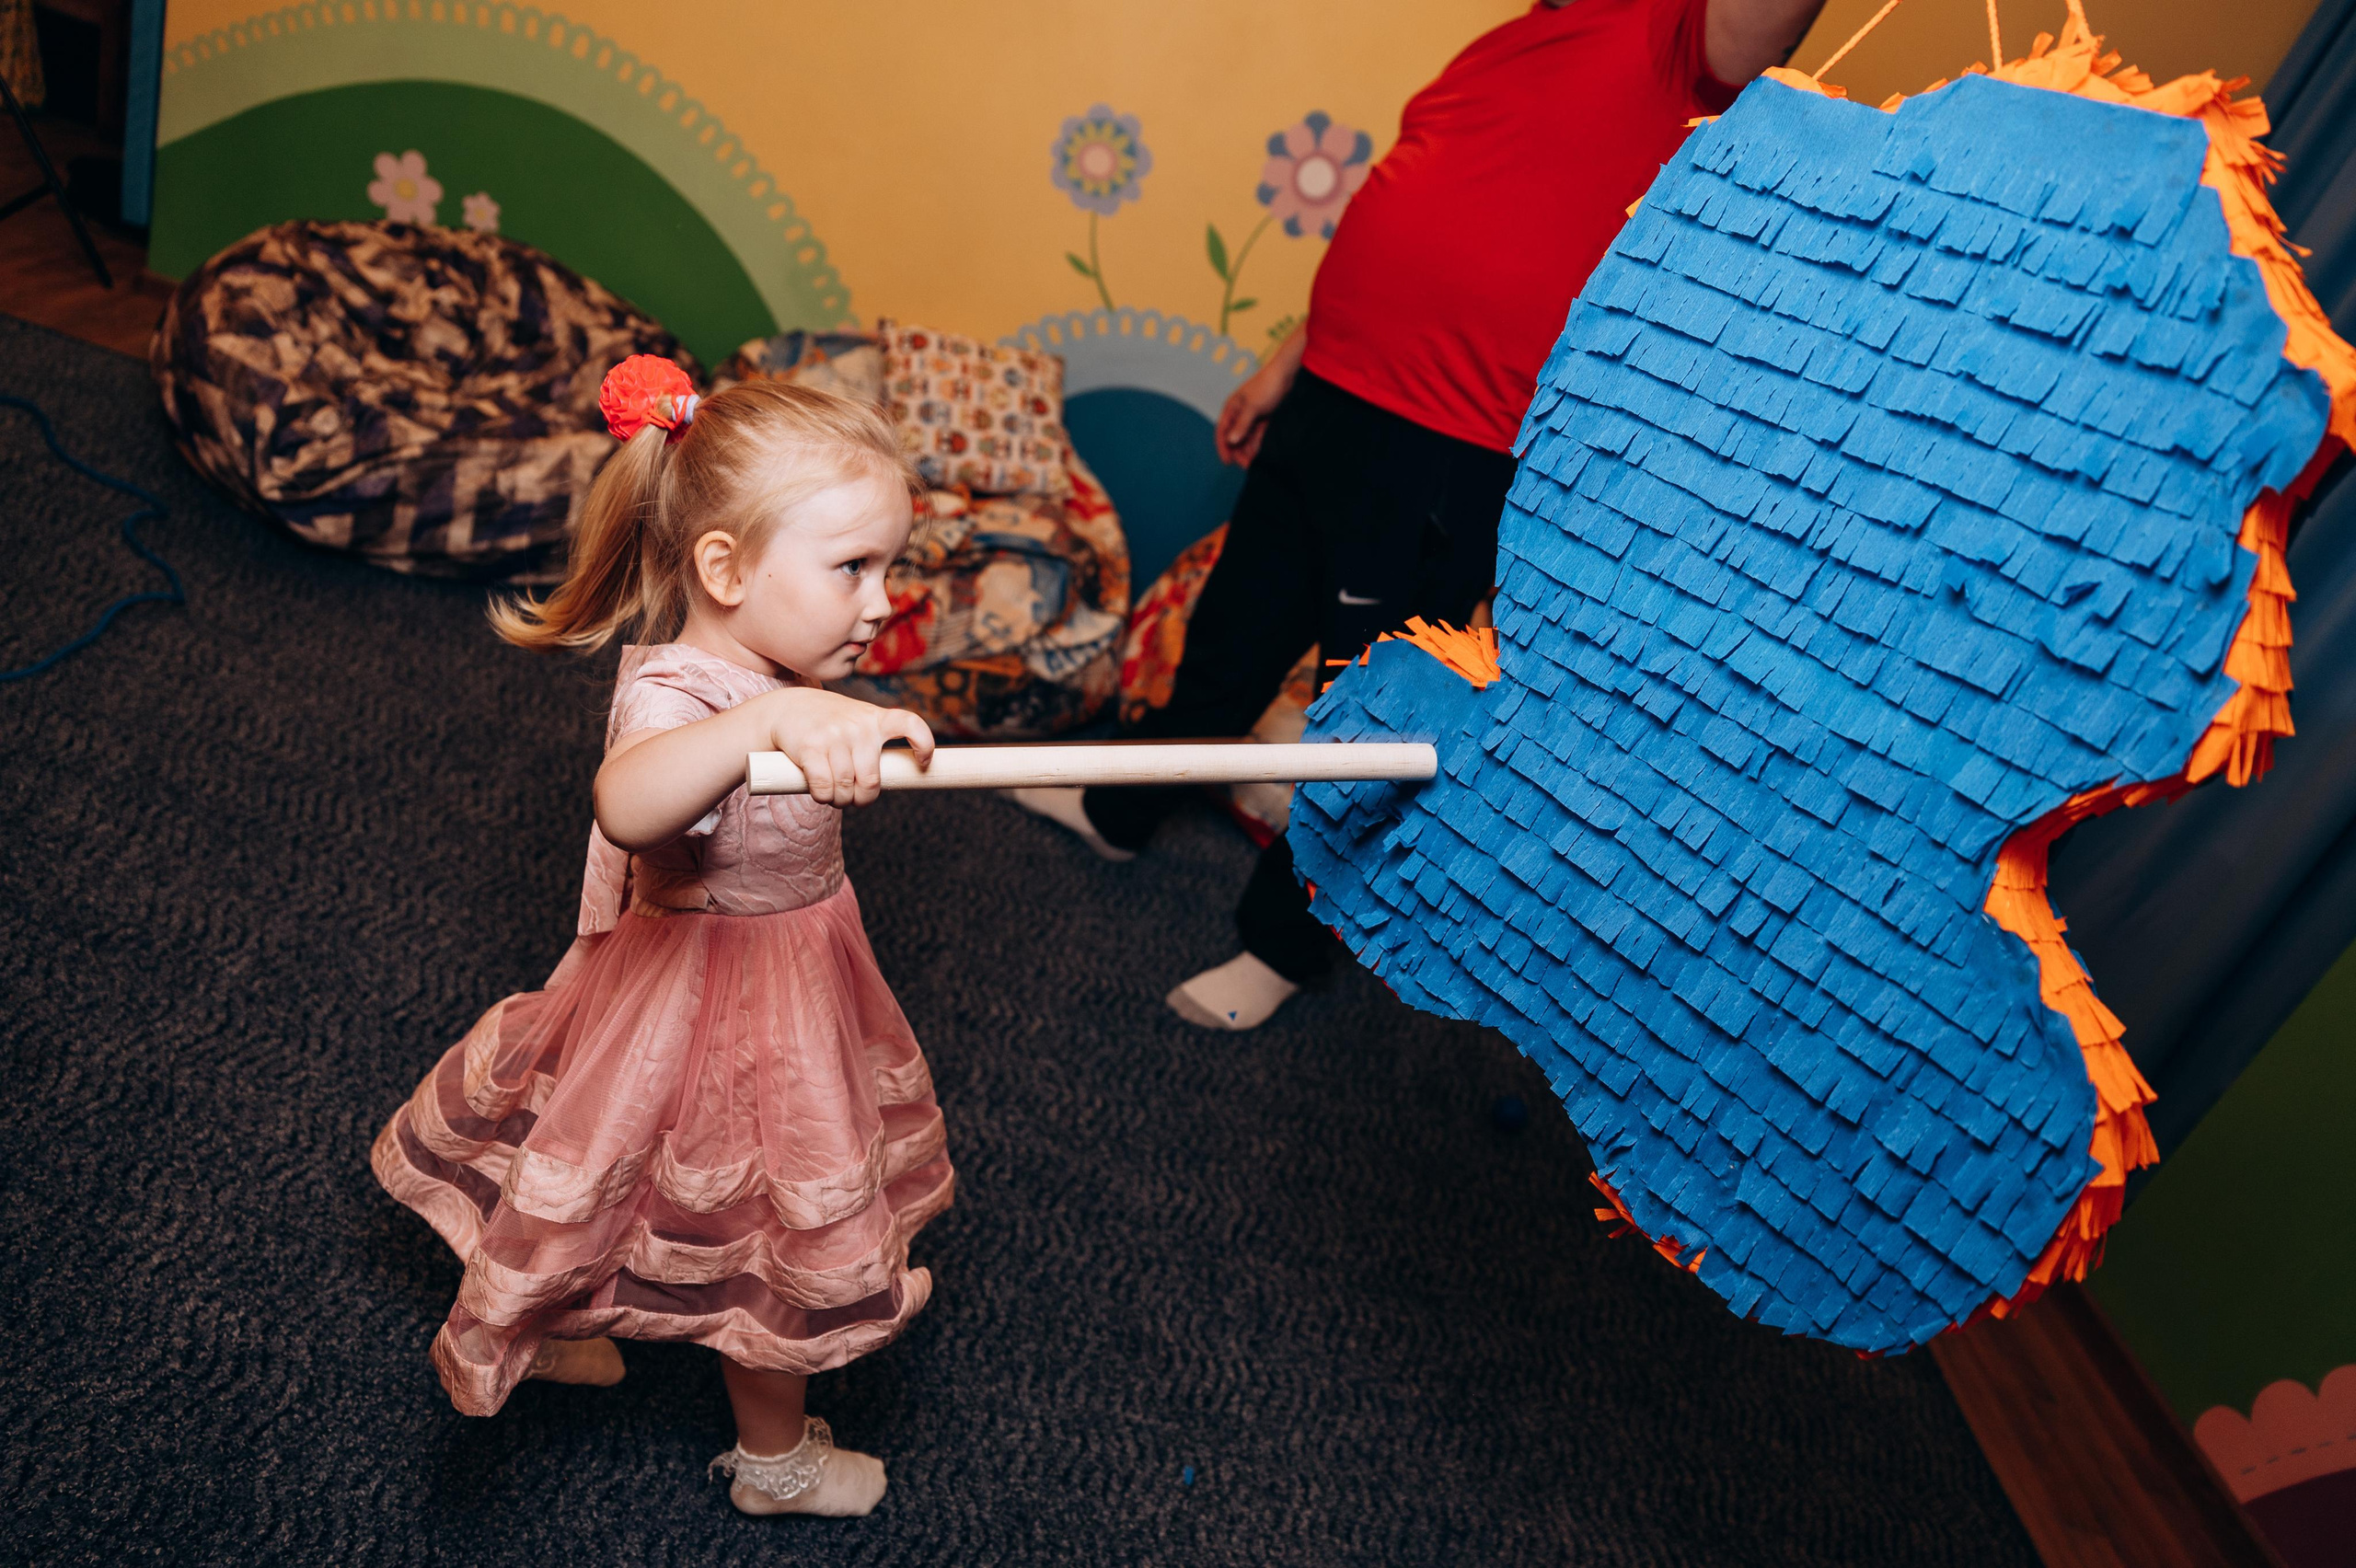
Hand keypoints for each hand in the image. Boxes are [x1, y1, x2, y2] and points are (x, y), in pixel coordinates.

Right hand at [761, 688, 934, 807]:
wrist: (785, 708)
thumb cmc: (827, 723)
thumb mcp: (855, 721)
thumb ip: (873, 743)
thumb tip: (895, 778)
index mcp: (874, 718)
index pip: (910, 724)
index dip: (924, 744)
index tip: (923, 762)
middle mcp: (857, 726)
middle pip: (870, 781)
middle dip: (861, 799)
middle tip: (853, 798)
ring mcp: (834, 735)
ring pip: (845, 789)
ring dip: (838, 801)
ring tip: (833, 795)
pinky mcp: (810, 747)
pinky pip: (824, 788)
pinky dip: (823, 798)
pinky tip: (820, 793)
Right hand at [1215, 323, 1306, 466]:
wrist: (1286, 374)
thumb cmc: (1266, 386)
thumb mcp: (1253, 407)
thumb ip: (1242, 425)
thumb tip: (1230, 441)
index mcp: (1231, 408)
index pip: (1222, 431)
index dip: (1223, 447)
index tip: (1227, 462)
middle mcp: (1239, 413)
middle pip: (1234, 437)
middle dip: (1238, 451)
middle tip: (1246, 465)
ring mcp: (1251, 416)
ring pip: (1246, 437)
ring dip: (1248, 449)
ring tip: (1253, 462)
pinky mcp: (1262, 417)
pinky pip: (1256, 434)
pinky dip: (1256, 443)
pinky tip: (1258, 453)